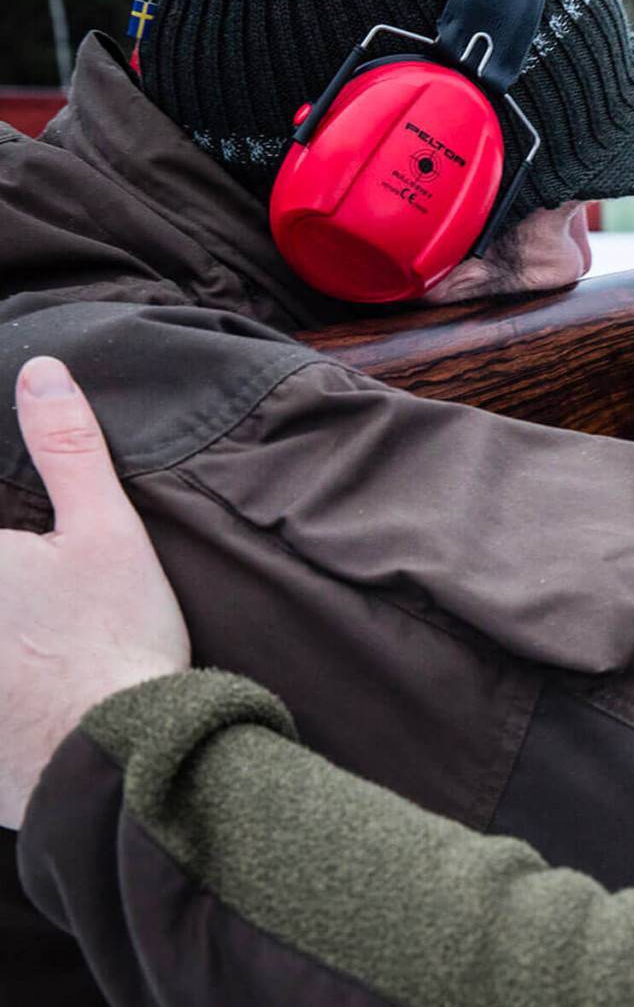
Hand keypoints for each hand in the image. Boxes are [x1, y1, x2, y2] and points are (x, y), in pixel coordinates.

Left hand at [0, 357, 189, 829]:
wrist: (121, 760)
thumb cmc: (115, 641)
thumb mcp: (106, 531)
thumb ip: (68, 449)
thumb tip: (42, 372)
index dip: (4, 520)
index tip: (28, 540)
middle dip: (11, 561)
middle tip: (35, 570)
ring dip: (5, 610)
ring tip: (32, 613)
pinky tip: (18, 665)